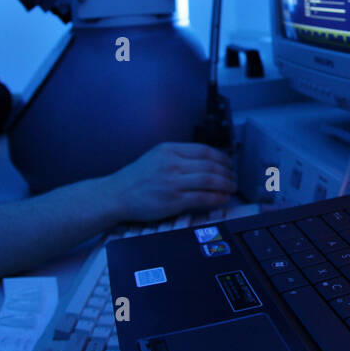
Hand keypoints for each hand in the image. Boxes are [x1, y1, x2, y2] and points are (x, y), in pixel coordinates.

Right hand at [103, 142, 236, 221]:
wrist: (116, 195)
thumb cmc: (136, 178)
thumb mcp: (156, 157)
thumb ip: (179, 156)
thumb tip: (207, 161)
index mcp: (169, 150)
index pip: (204, 150)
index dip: (222, 157)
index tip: (229, 163)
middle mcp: (172, 164)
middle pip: (210, 165)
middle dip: (227, 172)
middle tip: (234, 177)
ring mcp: (172, 183)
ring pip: (209, 180)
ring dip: (226, 184)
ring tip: (232, 187)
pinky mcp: (173, 201)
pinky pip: (202, 197)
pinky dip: (217, 197)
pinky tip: (223, 198)